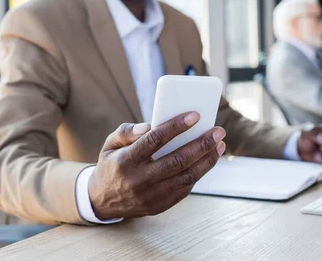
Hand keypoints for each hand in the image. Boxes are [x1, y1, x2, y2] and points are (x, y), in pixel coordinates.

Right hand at [88, 112, 225, 219]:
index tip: (195, 115)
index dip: (176, 127)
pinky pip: (185, 188)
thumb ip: (127, 131)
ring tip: (219, 145)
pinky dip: (199, 173)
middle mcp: (139, 180)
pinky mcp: (159, 206)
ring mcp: (151, 196)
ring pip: (186, 177)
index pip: (154, 140)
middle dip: (202, 144)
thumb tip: (150, 125)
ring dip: (207, 160)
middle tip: (218, 131)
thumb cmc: (112, 164)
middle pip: (177, 160)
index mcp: (126, 161)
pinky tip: (207, 159)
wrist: (102, 201)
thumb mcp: (110, 144)